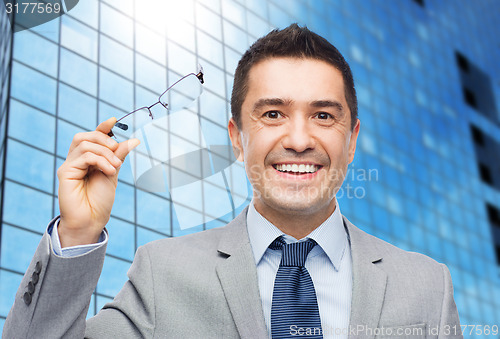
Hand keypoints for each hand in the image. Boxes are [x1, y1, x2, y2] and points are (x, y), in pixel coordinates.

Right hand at [57, 117, 139, 246]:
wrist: (92, 221)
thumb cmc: (100, 201)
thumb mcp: (113, 173)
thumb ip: (119, 156)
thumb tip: (133, 140)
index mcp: (88, 160)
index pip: (92, 137)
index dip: (102, 127)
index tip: (114, 120)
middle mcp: (77, 160)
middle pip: (85, 136)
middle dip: (104, 138)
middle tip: (117, 150)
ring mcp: (70, 166)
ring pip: (84, 144)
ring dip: (105, 152)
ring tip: (115, 166)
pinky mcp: (65, 172)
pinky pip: (83, 156)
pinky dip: (100, 160)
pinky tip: (109, 171)